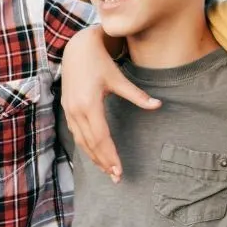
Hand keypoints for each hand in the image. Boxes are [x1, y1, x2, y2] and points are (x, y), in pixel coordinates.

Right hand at [61, 26, 159, 182]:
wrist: (76, 48)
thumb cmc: (99, 61)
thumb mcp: (119, 78)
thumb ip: (137, 95)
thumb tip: (158, 105)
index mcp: (89, 104)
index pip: (101, 138)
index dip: (110, 156)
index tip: (120, 170)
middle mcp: (76, 110)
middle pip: (90, 144)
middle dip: (103, 162)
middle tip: (117, 178)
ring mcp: (69, 111)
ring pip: (81, 142)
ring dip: (94, 158)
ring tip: (107, 171)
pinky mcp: (67, 109)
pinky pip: (76, 134)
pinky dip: (86, 147)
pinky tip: (95, 154)